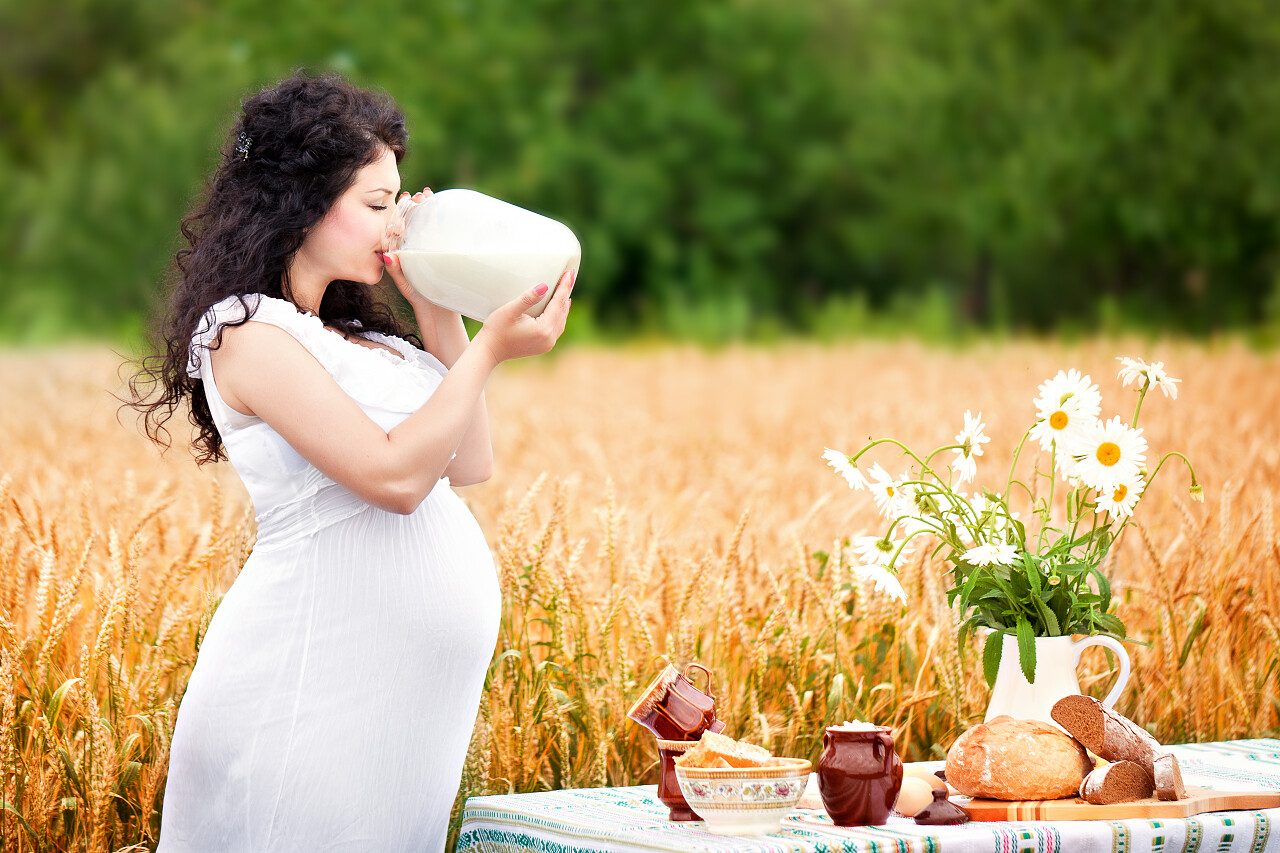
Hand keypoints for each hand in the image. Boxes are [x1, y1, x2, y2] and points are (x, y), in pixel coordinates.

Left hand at [380, 188, 442, 313]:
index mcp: (408, 251)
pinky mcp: (448, 257)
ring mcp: (435, 252)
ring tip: (429, 195)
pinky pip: (446, 238)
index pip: (406, 225)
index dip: (405, 210)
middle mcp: (421, 249)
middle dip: (420, 205)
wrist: (440, 316)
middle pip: (419, 221)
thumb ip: (396, 270)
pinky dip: (448, 224)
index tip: (406, 196)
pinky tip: (451, 213)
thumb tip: (387, 255)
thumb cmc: (420, 300)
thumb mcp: (405, 284)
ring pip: (432, 226)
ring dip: (432, 210)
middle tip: (421, 193)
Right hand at [474, 269, 574, 363]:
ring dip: (563, 303)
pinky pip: (557, 327)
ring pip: (561, 319)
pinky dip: (559, 314)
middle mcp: (549, 338)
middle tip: (570, 275)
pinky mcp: (544, 346)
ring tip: (566, 287)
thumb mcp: (510, 310)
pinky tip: (560, 307)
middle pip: (562, 310)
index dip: (564, 286)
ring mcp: (548, 344)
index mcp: (544, 329)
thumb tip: (545, 286)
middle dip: (566, 292)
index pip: (558, 303)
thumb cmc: (496, 330)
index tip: (570, 272)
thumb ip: (528, 298)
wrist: (489, 351)